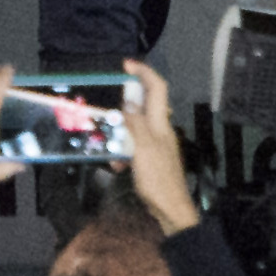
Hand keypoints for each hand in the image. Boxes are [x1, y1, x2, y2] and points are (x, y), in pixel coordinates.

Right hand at [121, 59, 199, 235]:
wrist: (171, 211)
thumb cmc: (158, 178)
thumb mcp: (143, 148)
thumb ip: (134, 123)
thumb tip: (126, 101)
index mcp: (160, 123)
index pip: (157, 88)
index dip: (143, 72)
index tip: (125, 65)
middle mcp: (160, 130)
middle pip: (142, 107)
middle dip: (122, 110)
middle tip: (104, 115)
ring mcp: (156, 146)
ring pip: (133, 130)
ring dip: (119, 137)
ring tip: (110, 152)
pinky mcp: (150, 161)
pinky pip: (132, 149)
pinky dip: (122, 154)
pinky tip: (117, 167)